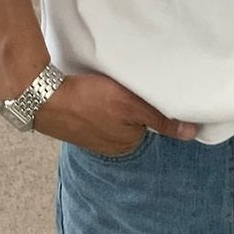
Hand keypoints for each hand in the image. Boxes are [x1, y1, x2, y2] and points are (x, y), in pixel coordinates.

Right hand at [32, 71, 198, 153]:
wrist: (43, 96)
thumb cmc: (88, 101)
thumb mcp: (130, 107)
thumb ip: (161, 120)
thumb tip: (191, 133)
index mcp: (126, 145)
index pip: (150, 122)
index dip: (149, 104)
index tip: (141, 91)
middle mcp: (110, 147)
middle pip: (132, 120)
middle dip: (130, 105)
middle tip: (122, 87)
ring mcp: (92, 138)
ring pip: (114, 116)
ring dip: (113, 103)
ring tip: (105, 89)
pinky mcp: (77, 125)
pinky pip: (96, 113)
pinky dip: (96, 104)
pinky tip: (92, 94)